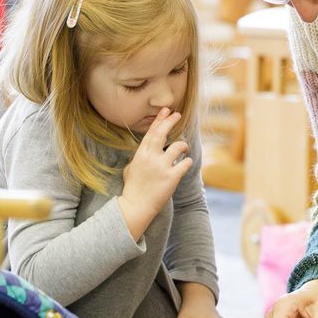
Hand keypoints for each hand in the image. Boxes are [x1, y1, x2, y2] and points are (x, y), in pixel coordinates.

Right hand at [120, 109, 191, 240]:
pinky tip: (186, 163)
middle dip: (170, 121)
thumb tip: (143, 154)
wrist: (135, 206)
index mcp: (140, 155)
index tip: (165, 111)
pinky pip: (185, 163)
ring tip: (184, 146)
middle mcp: (151, 158)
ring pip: (177, 147)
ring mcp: (161, 167)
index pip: (150, 133)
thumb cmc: (132, 190)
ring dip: (182, 145)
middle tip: (177, 114)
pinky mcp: (171, 177)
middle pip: (162, 134)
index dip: (159, 121)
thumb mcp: (130, 170)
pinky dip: (187, 162)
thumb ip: (138, 159)